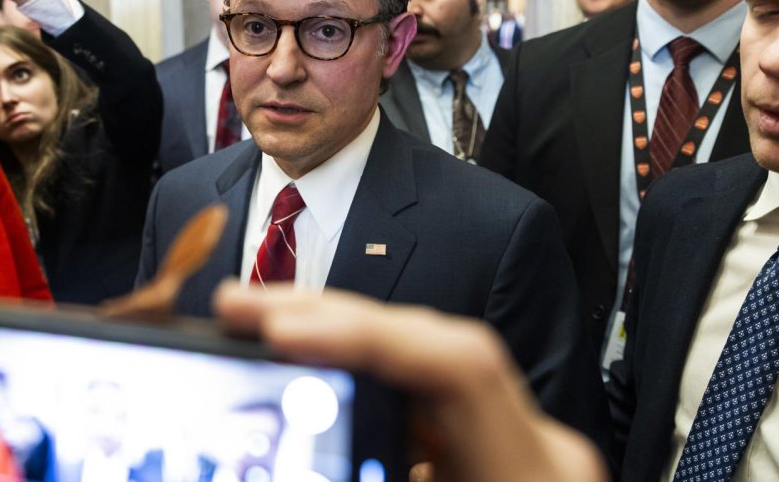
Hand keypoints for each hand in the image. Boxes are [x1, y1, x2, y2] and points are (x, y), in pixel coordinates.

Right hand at [214, 285, 607, 481]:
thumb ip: (360, 473)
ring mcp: (519, 457)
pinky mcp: (495, 468)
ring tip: (266, 334)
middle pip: (435, 349)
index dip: (369, 337)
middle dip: (332, 321)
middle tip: (243, 312)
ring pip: (427, 370)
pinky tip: (316, 384)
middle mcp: (535, 458)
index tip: (282, 334)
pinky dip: (367, 388)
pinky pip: (428, 407)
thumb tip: (291, 461)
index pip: (459, 369)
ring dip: (343, 347)